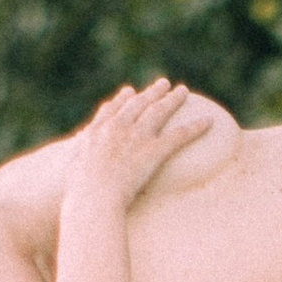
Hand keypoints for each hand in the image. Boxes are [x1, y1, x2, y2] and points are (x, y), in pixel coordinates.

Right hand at [63, 77, 221, 209]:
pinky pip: (179, 136)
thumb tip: (73, 174)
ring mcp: (136, 137)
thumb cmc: (80, 194)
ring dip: (173, 99)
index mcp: (97, 132)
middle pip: (138, 104)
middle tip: (163, 84)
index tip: (130, 92)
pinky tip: (209, 122)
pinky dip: (196, 127)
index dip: (123, 100)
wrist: (92, 197)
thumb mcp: (72, 174)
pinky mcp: (153, 151)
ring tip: (183, 91)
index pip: (112, 110)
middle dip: (151, 93)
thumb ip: (77, 166)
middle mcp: (117, 128)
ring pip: (159, 112)